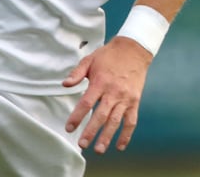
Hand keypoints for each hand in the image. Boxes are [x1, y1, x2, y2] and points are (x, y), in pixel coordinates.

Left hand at [62, 37, 151, 153]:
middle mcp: (113, 92)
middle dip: (91, 132)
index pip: (86, 103)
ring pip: (116, 121)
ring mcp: (125, 98)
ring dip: (107, 137)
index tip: (69, 128)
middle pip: (101, 116)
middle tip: (82, 144)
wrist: (134, 50)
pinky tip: (120, 146)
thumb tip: (64, 84)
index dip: (77, 117)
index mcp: (100, 82)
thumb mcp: (90, 59)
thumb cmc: (109, 55)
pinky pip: (131, 121)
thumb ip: (76, 73)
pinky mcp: (135, 102)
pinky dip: (126, 135)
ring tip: (99, 150)